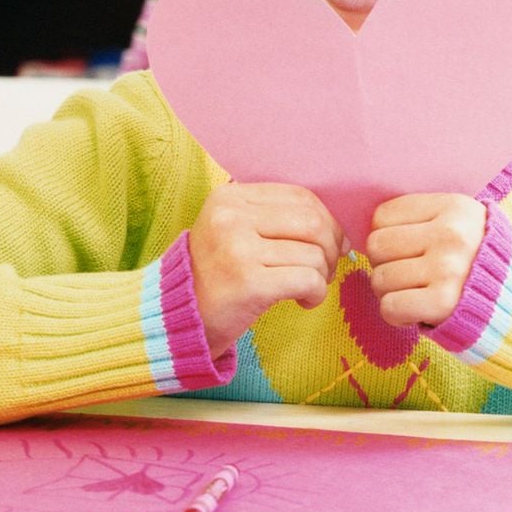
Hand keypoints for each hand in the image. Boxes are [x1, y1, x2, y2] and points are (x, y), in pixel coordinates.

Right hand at [187, 182, 347, 359]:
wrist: (177, 316)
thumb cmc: (216, 274)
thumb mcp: (232, 229)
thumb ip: (271, 216)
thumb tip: (334, 224)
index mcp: (229, 197)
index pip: (300, 196)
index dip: (326, 220)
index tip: (331, 243)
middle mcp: (231, 217)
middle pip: (312, 222)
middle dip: (331, 248)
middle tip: (325, 270)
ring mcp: (238, 249)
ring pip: (314, 254)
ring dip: (323, 276)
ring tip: (308, 289)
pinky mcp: (249, 283)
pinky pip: (308, 280)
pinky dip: (316, 293)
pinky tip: (303, 302)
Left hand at [364, 193, 487, 328]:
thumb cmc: (481, 266)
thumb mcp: (463, 225)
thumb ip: (424, 218)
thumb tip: (368, 226)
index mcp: (454, 207)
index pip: (382, 215)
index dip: (388, 236)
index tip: (408, 250)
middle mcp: (451, 234)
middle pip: (376, 245)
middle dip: (384, 264)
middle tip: (409, 275)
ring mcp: (448, 269)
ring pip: (379, 278)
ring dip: (391, 292)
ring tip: (417, 293)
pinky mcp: (444, 303)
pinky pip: (389, 306)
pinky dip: (397, 314)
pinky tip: (418, 311)